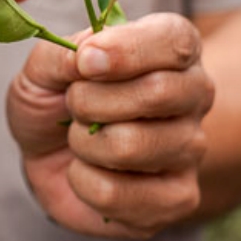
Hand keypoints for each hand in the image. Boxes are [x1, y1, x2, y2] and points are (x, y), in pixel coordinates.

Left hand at [7, 13, 214, 238]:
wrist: (48, 155)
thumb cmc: (56, 100)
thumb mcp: (45, 65)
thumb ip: (65, 53)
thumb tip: (92, 57)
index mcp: (175, 49)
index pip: (175, 42)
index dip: (126, 51)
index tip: (85, 62)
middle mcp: (195, 94)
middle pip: (158, 93)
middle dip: (91, 101)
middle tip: (73, 104)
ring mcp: (191, 148)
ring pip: (132, 146)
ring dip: (83, 143)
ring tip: (80, 139)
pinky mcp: (178, 197)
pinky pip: (118, 195)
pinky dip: (83, 184)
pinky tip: (88, 172)